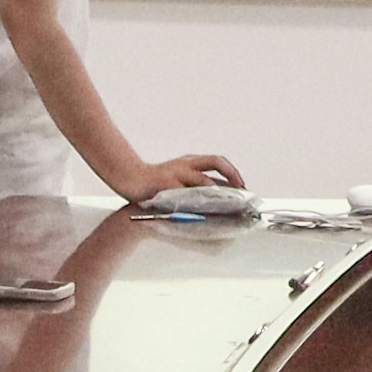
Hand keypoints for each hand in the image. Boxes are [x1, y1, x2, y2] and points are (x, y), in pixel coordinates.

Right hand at [110, 151, 245, 200]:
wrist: (128, 178)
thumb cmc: (153, 184)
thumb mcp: (176, 181)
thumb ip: (192, 187)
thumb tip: (213, 198)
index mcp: (189, 162)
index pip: (217, 161)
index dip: (232, 171)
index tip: (242, 184)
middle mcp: (185, 164)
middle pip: (215, 162)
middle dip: (232, 174)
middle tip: (242, 190)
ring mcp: (176, 173)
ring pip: (204, 179)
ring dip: (219, 191)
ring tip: (230, 202)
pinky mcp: (166, 184)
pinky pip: (186, 193)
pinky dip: (198, 201)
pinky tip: (206, 210)